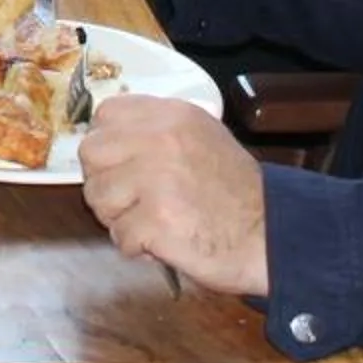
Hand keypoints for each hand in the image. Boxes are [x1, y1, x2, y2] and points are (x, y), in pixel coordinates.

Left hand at [78, 96, 268, 295]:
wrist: (271, 235)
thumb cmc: (237, 193)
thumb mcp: (203, 138)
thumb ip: (158, 132)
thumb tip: (112, 140)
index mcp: (171, 115)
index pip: (106, 116)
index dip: (107, 145)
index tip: (121, 166)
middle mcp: (160, 138)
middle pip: (91, 155)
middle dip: (104, 182)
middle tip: (130, 202)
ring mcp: (156, 178)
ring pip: (98, 197)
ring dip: (119, 218)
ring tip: (151, 224)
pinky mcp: (156, 220)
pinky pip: (119, 235)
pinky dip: (136, 247)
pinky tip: (162, 244)